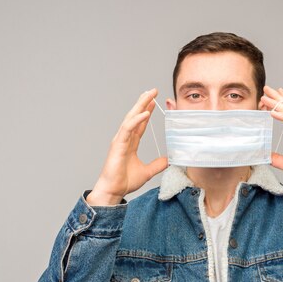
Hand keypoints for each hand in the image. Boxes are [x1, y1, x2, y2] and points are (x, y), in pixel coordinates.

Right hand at [87, 89, 167, 205]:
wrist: (113, 191)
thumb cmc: (125, 181)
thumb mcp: (147, 172)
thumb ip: (157, 165)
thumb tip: (168, 160)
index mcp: (130, 143)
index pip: (140, 124)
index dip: (147, 112)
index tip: (154, 102)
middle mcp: (125, 138)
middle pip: (135, 116)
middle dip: (143, 102)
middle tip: (153, 90)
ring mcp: (120, 140)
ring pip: (131, 118)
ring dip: (140, 105)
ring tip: (149, 94)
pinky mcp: (118, 144)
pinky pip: (128, 129)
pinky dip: (137, 120)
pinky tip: (145, 113)